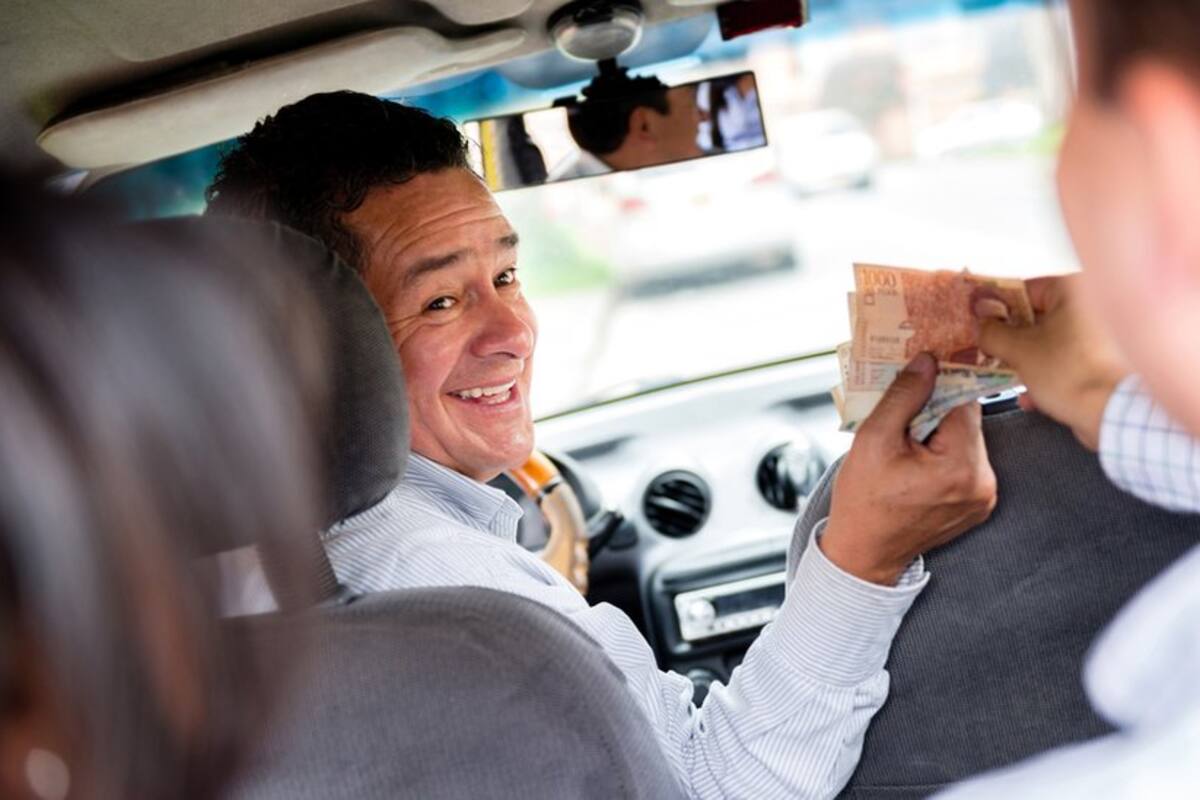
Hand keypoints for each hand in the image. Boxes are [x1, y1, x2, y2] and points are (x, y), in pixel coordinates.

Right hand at [821, 353, 997, 584]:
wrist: (865, 552)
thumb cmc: (863, 501)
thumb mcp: (873, 440)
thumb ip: (903, 396)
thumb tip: (927, 361)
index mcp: (961, 466)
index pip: (963, 400)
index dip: (939, 383)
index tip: (921, 372)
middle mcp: (983, 481)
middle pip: (966, 420)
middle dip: (934, 411)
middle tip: (901, 418)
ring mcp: (984, 496)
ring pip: (965, 439)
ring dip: (939, 433)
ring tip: (905, 446)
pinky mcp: (979, 504)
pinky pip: (966, 462)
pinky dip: (944, 455)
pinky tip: (916, 464)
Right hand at [976, 275, 1129, 449]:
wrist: (1114, 413)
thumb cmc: (1071, 372)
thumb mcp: (1018, 350)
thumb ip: (991, 332)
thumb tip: (981, 323)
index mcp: (1072, 290)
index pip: (1021, 289)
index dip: (995, 307)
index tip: (978, 320)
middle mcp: (1090, 304)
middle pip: (1036, 315)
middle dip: (1010, 338)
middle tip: (988, 350)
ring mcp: (1100, 332)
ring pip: (1050, 340)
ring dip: (1026, 359)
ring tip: (1006, 376)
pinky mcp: (1105, 358)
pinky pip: (1067, 358)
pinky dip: (1048, 372)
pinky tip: (1031, 395)